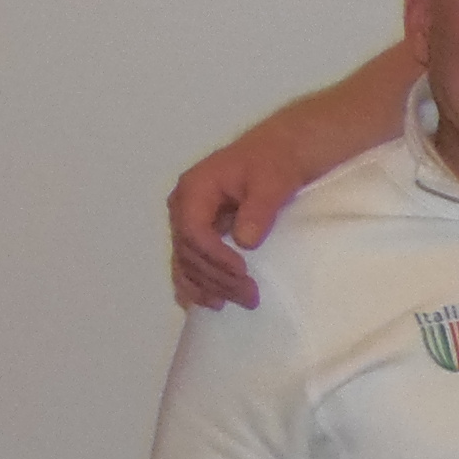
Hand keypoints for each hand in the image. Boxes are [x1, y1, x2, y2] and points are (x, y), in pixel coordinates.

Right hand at [168, 138, 309, 313]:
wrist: (275, 156)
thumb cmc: (273, 164)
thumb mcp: (272, 181)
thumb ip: (258, 209)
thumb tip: (244, 241)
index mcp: (194, 189)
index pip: (193, 231)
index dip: (215, 256)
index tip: (243, 272)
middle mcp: (183, 207)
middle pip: (188, 252)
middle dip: (218, 278)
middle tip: (251, 296)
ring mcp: (188, 223)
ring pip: (186, 263)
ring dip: (209, 287)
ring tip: (237, 303)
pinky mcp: (198, 235)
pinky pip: (188, 265)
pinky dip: (196, 285)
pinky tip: (209, 303)